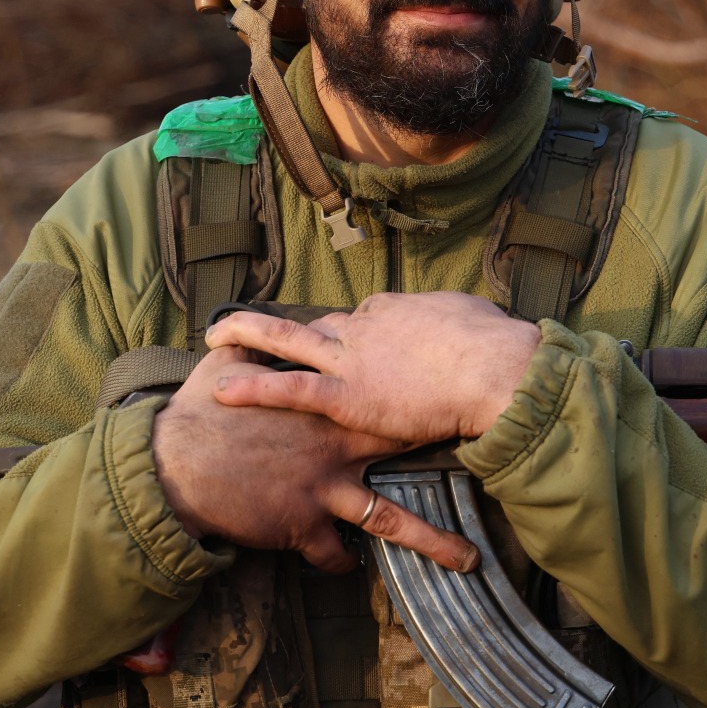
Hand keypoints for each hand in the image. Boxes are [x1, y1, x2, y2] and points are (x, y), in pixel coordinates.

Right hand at [150, 344, 478, 574]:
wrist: (177, 464)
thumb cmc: (199, 410)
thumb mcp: (226, 368)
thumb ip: (250, 350)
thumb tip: (243, 331)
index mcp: (324, 401)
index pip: (383, 390)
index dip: (420, 387)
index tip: (456, 385)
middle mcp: (335, 444)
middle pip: (406, 447)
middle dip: (450, 449)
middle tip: (495, 454)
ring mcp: (325, 487)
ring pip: (390, 518)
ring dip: (431, 540)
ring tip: (468, 558)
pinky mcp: (304, 523)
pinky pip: (331, 552)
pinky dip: (339, 562)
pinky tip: (348, 567)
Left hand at [206, 291, 540, 444]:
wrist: (494, 369)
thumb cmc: (494, 347)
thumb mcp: (470, 320)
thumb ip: (450, 325)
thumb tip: (456, 326)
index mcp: (394, 312)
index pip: (361, 321)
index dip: (349, 336)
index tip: (344, 349)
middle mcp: (365, 328)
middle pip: (314, 323)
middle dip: (276, 324)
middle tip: (242, 322)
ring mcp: (352, 359)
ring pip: (288, 342)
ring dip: (247, 337)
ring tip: (212, 337)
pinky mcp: (348, 395)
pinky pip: (293, 390)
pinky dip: (255, 389)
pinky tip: (222, 389)